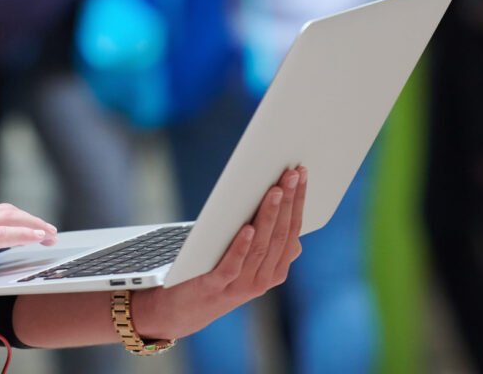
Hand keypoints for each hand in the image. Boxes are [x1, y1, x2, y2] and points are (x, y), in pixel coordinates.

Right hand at [0, 204, 57, 291]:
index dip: (11, 219)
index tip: (24, 227)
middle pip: (4, 210)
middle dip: (28, 219)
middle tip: (45, 230)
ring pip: (8, 217)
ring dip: (33, 224)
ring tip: (48, 234)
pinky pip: (3, 233)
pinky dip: (24, 234)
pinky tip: (37, 238)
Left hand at [133, 167, 305, 340]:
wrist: (182, 310)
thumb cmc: (215, 271)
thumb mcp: (247, 258)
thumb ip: (265, 238)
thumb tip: (283, 201)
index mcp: (275, 270)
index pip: (292, 230)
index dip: (298, 201)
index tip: (301, 173)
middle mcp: (264, 279)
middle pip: (280, 235)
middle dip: (288, 201)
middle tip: (291, 173)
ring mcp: (241, 285)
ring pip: (261, 246)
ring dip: (269, 216)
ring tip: (272, 191)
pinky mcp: (216, 286)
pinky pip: (233, 265)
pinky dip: (241, 246)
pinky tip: (246, 227)